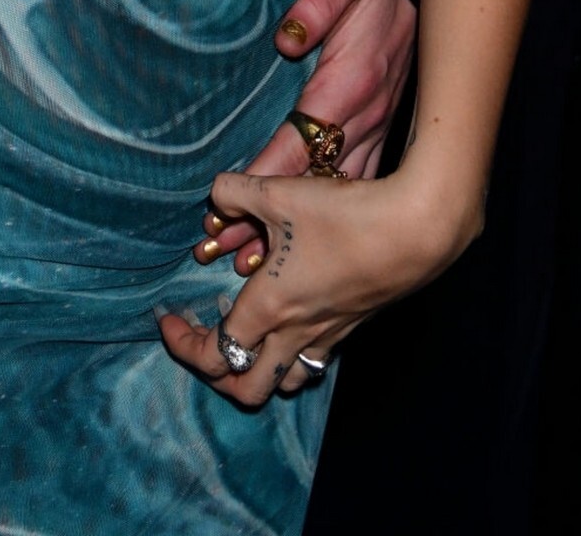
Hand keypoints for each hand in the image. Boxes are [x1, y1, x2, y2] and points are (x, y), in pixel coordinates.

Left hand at [161, 165, 471, 406]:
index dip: (182, 345)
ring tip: (243, 337)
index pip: (214, 353)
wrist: (415, 231)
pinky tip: (289, 319)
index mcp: (270, 308)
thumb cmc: (343, 214)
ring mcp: (328, 335)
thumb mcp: (278, 191)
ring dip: (257, 371)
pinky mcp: (353, 326)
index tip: (165, 321)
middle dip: (214, 376)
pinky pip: (313, 360)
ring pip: (285, 382)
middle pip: (246, 389)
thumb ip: (235, 191)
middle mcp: (296, 332)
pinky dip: (291, 356)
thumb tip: (216, 195)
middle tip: (200, 341)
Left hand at [203, 0, 415, 264]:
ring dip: (291, 231)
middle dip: (264, 220)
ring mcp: (378, 132)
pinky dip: (329, 223)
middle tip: (216, 249)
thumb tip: (289, 33)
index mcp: (350, 83)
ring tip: (245, 262)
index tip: (222, 208)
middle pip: (309, 182)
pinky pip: (356, 187)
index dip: (259, 178)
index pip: (297, 142)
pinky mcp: (385, 137)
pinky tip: (305, 252)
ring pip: (332, 196)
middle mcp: (366, 118)